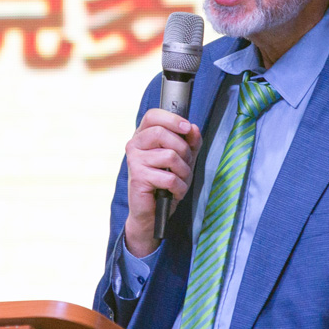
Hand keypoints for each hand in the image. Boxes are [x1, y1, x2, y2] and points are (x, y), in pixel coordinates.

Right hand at [123, 109, 201, 256]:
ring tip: (179, 180)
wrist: (151, 213)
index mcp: (143, 136)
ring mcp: (134, 161)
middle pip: (163, 133)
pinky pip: (169, 177)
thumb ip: (189, 143)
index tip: (187, 128)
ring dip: (183, 171)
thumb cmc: (165, 183)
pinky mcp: (138, 177)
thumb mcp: (182, 159)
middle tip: (185, 164)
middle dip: (183, 150)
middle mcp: (135, 145)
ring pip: (170, 156)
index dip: (172, 119)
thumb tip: (193, 129)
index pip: (153, 115)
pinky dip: (179, 187)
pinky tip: (174, 192)